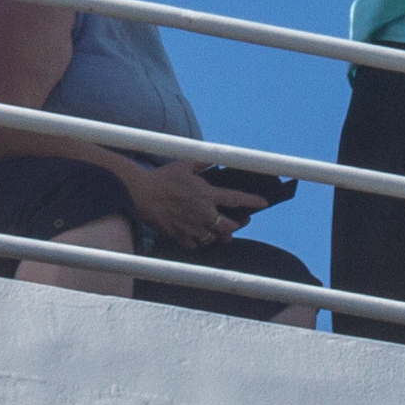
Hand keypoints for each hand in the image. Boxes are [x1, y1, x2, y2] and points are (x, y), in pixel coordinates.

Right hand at [122, 158, 260, 244]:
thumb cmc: (162, 178)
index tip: (264, 203)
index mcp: (206, 195)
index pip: (235, 199)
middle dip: (238, 225)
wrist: (140, 194)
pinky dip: (200, 243)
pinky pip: (196, 245)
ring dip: (220, 236)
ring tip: (222, 232)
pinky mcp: (180, 237)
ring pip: (214, 239)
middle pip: (229, 226)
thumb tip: (215, 158)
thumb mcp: (184, 165)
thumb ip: (203, 162)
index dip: (252, 201)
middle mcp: (203, 214)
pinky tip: (200, 238)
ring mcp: (192, 227)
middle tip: (241, 221)